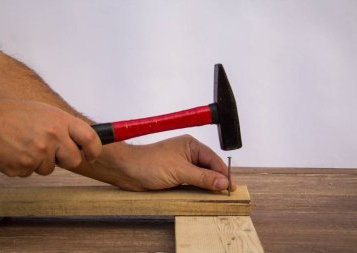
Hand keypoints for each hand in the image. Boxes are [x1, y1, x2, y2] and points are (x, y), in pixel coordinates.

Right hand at [0, 98, 101, 176]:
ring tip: (26, 145)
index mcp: (61, 121)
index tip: (92, 155)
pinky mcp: (23, 167)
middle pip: (74, 161)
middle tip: (52, 150)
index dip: (95, 150)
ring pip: (50, 169)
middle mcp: (53, 136)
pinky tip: (16, 151)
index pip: (90, 139)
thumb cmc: (15, 114)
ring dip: (41, 162)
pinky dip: (25, 165)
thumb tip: (84, 142)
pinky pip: (31, 173)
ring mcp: (38, 153)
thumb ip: (65, 127)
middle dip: (65, 159)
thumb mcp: (46, 113)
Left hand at [71, 135, 235, 191]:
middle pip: (209, 168)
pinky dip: (198, 189)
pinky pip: (192, 183)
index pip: (213, 160)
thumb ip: (202, 177)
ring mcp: (182, 165)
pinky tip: (203, 197)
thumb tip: (223, 182)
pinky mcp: (176, 176)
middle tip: (227, 194)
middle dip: (217, 180)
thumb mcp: (180, 171)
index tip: (232, 187)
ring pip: (201, 177)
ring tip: (218, 197)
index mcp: (191, 145)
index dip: (224, 173)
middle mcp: (188, 154)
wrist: (127, 170)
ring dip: (208, 186)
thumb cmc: (150, 163)